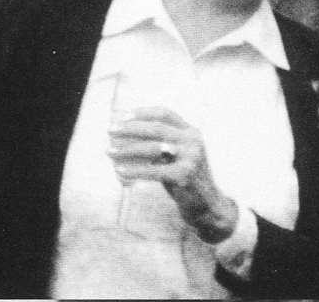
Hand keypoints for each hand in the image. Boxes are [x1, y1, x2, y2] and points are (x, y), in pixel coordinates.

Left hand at [107, 105, 237, 244]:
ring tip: (110, 151)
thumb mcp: (176, 155)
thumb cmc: (185, 180)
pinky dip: (134, 170)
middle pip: (156, 128)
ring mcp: (191, 158)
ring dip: (127, 149)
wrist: (208, 207)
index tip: (123, 115)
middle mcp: (193, 141)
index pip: (164, 113)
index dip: (143, 112)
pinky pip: (153, 170)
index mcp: (191, 132)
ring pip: (152, 148)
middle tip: (110, 130)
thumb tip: (125, 133)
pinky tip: (120, 171)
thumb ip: (160, 143)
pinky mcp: (185, 176)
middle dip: (130, 128)